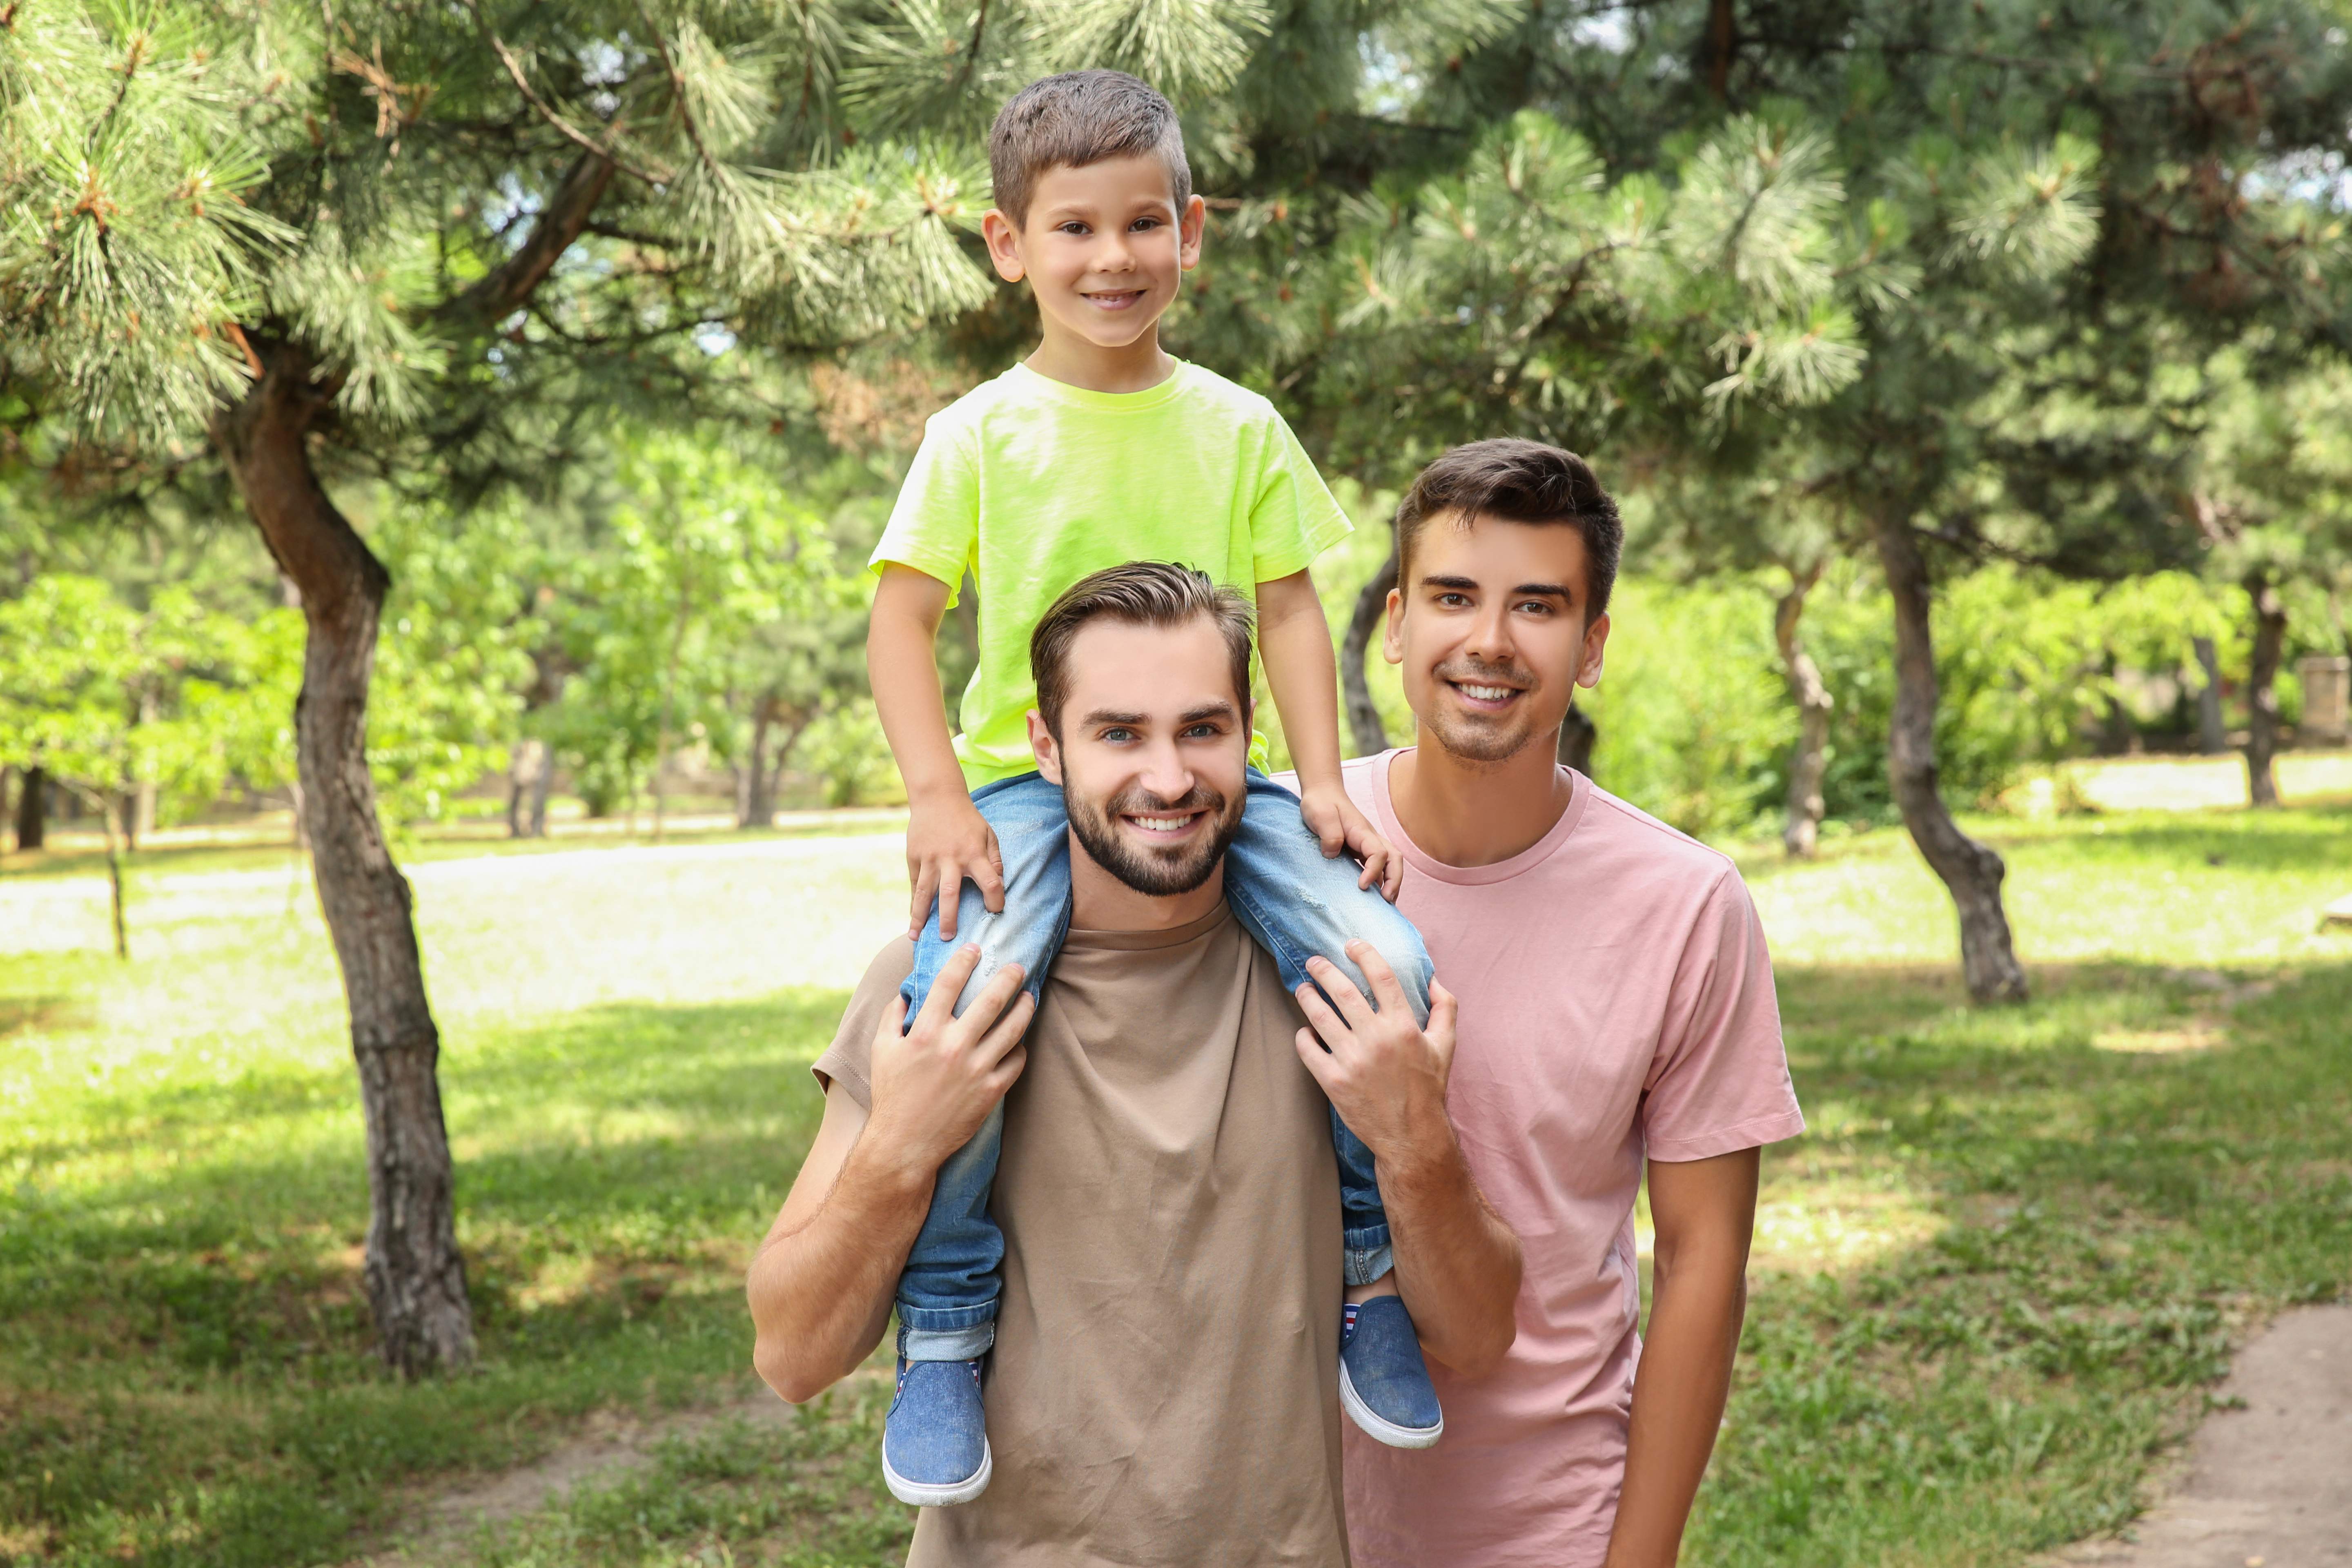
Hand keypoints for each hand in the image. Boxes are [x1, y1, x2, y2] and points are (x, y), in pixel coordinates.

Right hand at [867, 944, 1033, 1174]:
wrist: (904, 1144)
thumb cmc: (891, 1095)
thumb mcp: (881, 1050)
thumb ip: (892, 1016)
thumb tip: (906, 992)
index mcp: (924, 1032)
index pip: (948, 984)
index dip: (963, 960)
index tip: (975, 948)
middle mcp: (953, 1047)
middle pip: (990, 1001)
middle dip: (1008, 978)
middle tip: (1018, 967)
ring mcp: (976, 1070)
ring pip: (1012, 1030)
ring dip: (1024, 1009)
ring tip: (1029, 997)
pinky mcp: (990, 1092)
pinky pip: (1015, 1062)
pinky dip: (1020, 1048)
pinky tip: (1020, 1040)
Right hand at [905, 791, 1004, 939]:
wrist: (937, 797)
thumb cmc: (967, 819)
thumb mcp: (988, 834)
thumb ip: (995, 860)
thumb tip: (999, 884)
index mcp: (974, 853)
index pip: (990, 881)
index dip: (995, 898)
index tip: (995, 911)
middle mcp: (951, 858)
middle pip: (950, 892)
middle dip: (949, 917)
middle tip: (948, 938)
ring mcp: (930, 858)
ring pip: (925, 891)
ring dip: (920, 915)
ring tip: (916, 936)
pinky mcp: (915, 856)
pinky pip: (915, 884)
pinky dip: (913, 903)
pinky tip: (912, 919)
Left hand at [1292, 942, 1457, 1162]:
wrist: (1411, 1135)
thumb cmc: (1428, 1088)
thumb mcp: (1446, 1045)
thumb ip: (1444, 1007)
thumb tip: (1432, 978)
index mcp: (1404, 1026)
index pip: (1381, 976)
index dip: (1364, 953)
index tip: (1351, 944)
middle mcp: (1377, 1040)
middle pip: (1342, 990)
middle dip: (1323, 969)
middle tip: (1313, 962)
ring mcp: (1353, 1061)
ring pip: (1320, 1015)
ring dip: (1307, 996)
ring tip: (1303, 989)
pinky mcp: (1334, 1082)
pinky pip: (1308, 1050)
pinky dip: (1302, 1035)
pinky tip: (1305, 1029)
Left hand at [1297, 784, 1402, 901]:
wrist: (1322, 793)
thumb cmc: (1321, 804)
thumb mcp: (1320, 816)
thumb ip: (1329, 835)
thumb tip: (1333, 855)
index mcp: (1362, 831)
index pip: (1379, 854)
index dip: (1374, 871)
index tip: (1361, 886)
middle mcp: (1370, 838)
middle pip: (1394, 859)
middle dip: (1395, 880)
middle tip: (1387, 901)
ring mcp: (1367, 844)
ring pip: (1389, 864)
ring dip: (1391, 882)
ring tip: (1386, 904)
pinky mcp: (1360, 850)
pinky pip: (1377, 866)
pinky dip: (1379, 880)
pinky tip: (1373, 895)